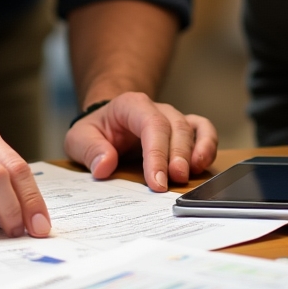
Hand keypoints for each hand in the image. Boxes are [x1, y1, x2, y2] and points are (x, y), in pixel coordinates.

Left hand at [64, 92, 217, 190]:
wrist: (107, 123)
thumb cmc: (95, 131)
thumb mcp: (79, 138)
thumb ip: (89, 149)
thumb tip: (104, 165)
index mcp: (131, 105)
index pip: (150, 124)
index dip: (156, 153)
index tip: (156, 181)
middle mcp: (157, 109)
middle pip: (174, 127)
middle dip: (176, 156)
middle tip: (173, 183)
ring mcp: (173, 118)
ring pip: (192, 129)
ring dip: (195, 153)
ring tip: (190, 176)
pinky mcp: (184, 130)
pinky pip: (204, 130)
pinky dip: (208, 145)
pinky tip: (202, 165)